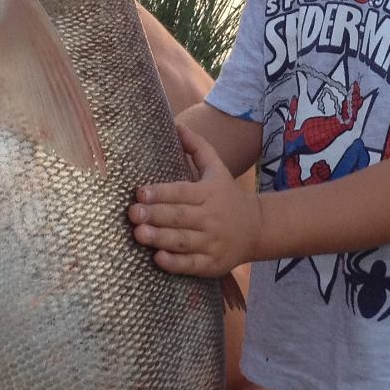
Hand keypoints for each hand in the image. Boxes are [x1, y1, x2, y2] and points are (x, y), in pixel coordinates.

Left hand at [128, 125, 262, 276]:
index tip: (140, 193)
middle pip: (180, 216)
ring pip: (183, 241)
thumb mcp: (217, 169)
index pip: (182, 192)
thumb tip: (176, 125)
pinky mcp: (212, 264)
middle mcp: (211, 218)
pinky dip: (175, 262)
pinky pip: (192, 265)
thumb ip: (197, 147)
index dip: (161, 193)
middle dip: (155, 215)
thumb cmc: (227, 196)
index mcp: (209, 193)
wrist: (257, 229)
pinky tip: (158, 258)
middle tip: (132, 214)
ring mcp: (212, 242)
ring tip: (139, 234)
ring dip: (160, 238)